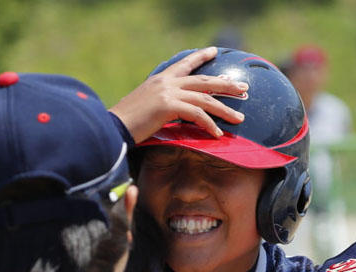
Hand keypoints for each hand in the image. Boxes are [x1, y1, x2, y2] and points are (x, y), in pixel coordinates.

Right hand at [109, 46, 245, 143]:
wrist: (111, 127)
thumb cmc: (125, 123)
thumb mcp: (144, 107)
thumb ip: (160, 104)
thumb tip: (171, 112)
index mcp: (160, 80)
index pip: (184, 65)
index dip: (200, 57)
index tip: (214, 51)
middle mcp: (166, 82)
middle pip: (204, 80)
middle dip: (226, 85)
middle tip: (244, 89)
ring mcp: (168, 92)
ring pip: (205, 98)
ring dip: (225, 110)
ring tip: (239, 119)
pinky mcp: (168, 106)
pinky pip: (196, 114)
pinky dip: (209, 125)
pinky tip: (217, 134)